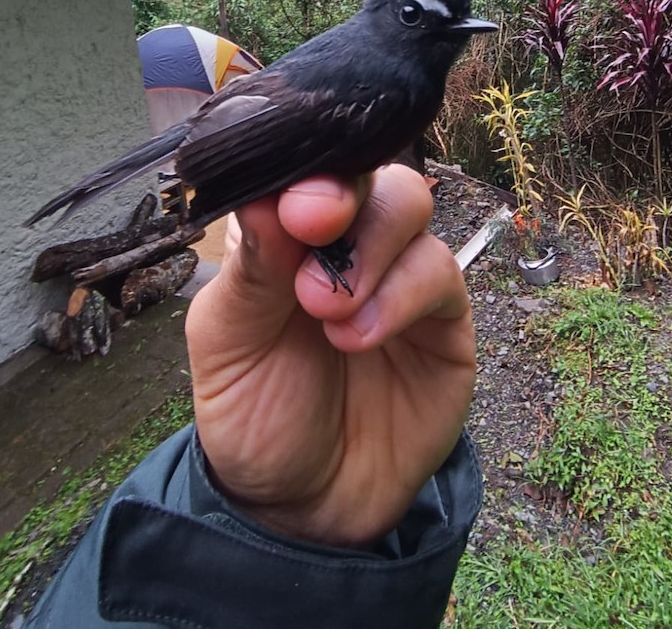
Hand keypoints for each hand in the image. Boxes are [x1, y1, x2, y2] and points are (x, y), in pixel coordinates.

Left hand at [184, 164, 475, 547]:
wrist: (306, 506)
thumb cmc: (256, 414)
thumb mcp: (227, 344)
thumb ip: (249, 270)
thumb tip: (266, 195)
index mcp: (284, 232)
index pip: (304, 167)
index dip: (305, 168)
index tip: (294, 200)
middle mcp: (345, 240)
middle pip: (368, 169)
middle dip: (345, 196)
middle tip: (312, 231)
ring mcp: (399, 272)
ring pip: (409, 205)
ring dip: (371, 249)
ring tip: (329, 313)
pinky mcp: (443, 317)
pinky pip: (441, 272)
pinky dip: (402, 295)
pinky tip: (359, 337)